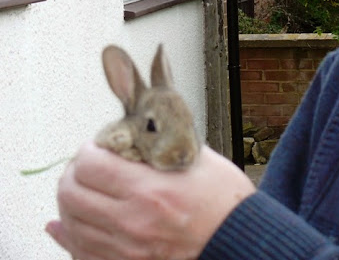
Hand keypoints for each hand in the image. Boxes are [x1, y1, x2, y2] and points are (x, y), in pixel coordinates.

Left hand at [46, 141, 255, 259]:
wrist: (239, 239)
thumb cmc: (225, 201)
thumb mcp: (198, 159)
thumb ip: (164, 142)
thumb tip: (140, 128)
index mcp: (150, 190)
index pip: (90, 166)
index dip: (87, 151)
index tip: (95, 147)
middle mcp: (133, 221)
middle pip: (72, 194)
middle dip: (72, 174)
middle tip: (84, 166)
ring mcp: (127, 248)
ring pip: (72, 224)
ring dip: (69, 202)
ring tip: (79, 189)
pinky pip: (81, 253)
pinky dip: (68, 236)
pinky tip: (62, 225)